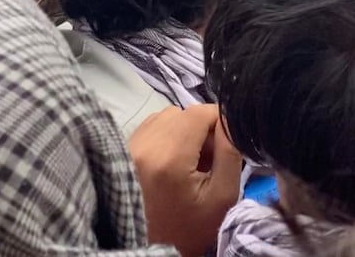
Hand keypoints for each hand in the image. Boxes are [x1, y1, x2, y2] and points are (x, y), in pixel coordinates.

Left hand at [129, 105, 241, 256]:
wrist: (147, 248)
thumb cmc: (187, 228)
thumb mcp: (221, 196)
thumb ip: (230, 152)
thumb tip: (229, 119)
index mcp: (170, 155)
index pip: (202, 112)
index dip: (220, 123)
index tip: (226, 146)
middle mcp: (146, 141)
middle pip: (185, 113)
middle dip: (203, 131)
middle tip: (209, 161)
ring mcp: (131, 142)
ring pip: (168, 117)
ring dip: (185, 132)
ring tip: (189, 163)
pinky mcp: (124, 146)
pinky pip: (153, 126)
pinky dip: (167, 136)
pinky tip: (171, 162)